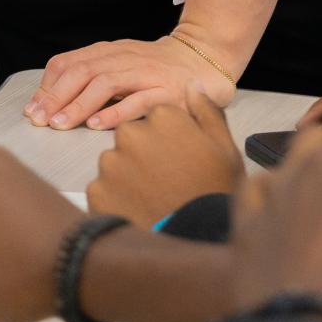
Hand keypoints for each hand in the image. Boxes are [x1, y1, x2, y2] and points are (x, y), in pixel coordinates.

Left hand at [26, 32, 235, 131]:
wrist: (205, 59)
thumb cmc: (159, 69)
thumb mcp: (120, 66)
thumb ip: (92, 78)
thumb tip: (51, 101)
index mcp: (110, 52)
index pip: (69, 62)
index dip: (48, 85)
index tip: (33, 108)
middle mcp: (125, 58)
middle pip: (81, 71)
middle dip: (56, 96)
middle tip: (40, 119)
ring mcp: (147, 73)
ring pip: (105, 83)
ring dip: (78, 104)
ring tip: (61, 123)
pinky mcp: (169, 91)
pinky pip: (139, 100)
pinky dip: (115, 112)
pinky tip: (97, 124)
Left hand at [87, 91, 244, 227]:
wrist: (198, 235)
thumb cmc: (215, 191)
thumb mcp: (224, 147)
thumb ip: (206, 112)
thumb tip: (193, 86)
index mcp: (162, 117)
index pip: (154, 118)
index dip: (167, 139)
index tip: (177, 156)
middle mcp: (131, 134)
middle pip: (130, 138)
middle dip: (143, 154)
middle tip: (165, 179)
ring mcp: (111, 162)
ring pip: (115, 163)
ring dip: (128, 176)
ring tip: (154, 196)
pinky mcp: (97, 189)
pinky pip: (104, 188)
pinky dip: (116, 198)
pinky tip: (139, 208)